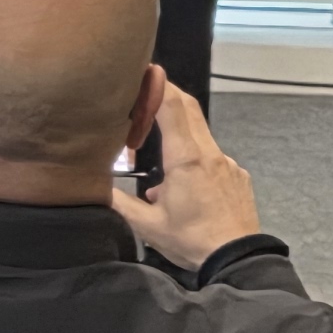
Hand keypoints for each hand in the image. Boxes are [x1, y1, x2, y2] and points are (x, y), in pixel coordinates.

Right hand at [110, 81, 259, 270]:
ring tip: (157, 162)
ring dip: (177, 135)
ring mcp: (228, 163)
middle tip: (143, 95)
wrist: (238, 261)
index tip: (142, 72)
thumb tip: (94, 185)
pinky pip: (212, 157)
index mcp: (186, 159)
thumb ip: (119, 202)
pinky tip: (183, 188)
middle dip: (166, 96)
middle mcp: (210, 153)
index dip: (157, 83)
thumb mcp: (147, 226)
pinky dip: (193, 159)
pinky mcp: (238, 175)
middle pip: (188, 108)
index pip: (172, 105)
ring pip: (199, 134)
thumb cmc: (191, 241)